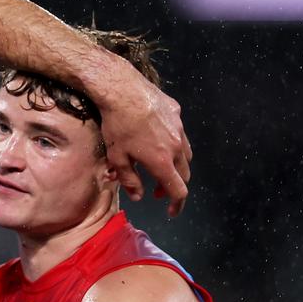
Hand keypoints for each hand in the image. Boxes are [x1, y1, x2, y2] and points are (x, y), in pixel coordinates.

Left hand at [100, 72, 191, 216]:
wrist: (122, 89)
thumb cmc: (116, 125)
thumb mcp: (117, 157)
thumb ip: (130, 180)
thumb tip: (139, 196)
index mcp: (163, 161)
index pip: (178, 190)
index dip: (176, 205)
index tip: (170, 212)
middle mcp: (177, 146)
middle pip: (185, 174)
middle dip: (173, 186)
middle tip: (157, 190)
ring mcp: (179, 127)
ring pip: (186, 153)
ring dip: (176, 166)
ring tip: (160, 167)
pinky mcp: (176, 111)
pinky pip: (179, 132)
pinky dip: (173, 142)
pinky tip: (157, 138)